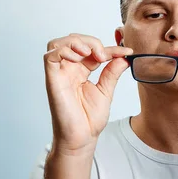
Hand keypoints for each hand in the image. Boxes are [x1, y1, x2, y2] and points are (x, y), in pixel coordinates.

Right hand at [44, 33, 132, 154]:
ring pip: (58, 43)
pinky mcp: (52, 80)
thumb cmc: (89, 119)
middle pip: (73, 40)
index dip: (110, 48)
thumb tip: (124, 57)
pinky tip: (79, 57)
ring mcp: (59, 74)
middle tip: (104, 55)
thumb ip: (112, 73)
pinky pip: (50, 57)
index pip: (93, 50)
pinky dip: (64, 50)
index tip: (127, 51)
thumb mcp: (106, 91)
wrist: (82, 138)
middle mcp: (69, 70)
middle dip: (90, 41)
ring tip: (91, 53)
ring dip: (76, 42)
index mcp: (81, 71)